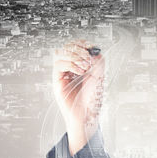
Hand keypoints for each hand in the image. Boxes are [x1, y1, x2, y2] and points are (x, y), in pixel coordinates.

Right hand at [53, 40, 104, 155]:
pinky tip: (80, 72)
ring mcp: (62, 73)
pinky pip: (59, 64)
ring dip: (74, 56)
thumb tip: (94, 50)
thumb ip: (98, 62)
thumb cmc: (92, 98)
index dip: (82, 43)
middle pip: (67, 47)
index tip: (91, 47)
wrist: (87, 114)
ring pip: (60, 53)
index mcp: (79, 64)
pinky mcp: (57, 80)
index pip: (76, 46)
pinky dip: (71, 64)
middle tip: (88, 58)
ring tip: (85, 66)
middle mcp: (69, 67)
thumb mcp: (99, 76)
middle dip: (78, 48)